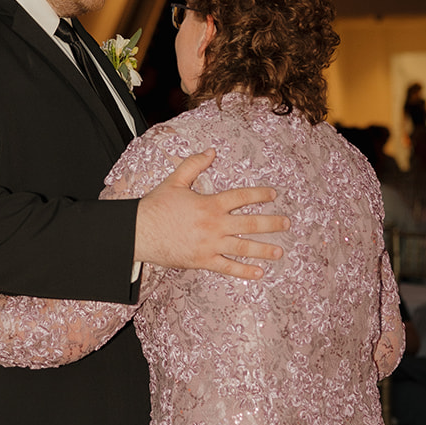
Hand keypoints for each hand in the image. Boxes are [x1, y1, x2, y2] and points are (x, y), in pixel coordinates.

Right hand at [134, 150, 287, 279]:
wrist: (139, 232)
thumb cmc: (156, 206)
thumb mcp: (175, 181)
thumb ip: (194, 165)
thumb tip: (211, 151)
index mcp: (210, 204)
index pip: (242, 197)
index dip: (260, 194)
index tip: (273, 194)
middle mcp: (214, 225)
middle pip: (250, 223)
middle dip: (271, 223)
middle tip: (286, 223)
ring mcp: (210, 245)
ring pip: (243, 248)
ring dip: (263, 250)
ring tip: (279, 251)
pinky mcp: (202, 261)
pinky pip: (227, 268)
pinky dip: (244, 272)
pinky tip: (258, 273)